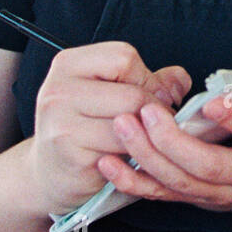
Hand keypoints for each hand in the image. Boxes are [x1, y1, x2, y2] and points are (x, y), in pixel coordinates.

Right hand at [30, 41, 189, 215]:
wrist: (51, 174)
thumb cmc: (86, 128)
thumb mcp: (112, 93)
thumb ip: (150, 80)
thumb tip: (181, 81)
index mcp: (68, 64)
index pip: (124, 57)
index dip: (146, 78)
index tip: (150, 95)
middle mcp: (58, 90)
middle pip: (132, 94)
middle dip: (151, 112)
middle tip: (152, 124)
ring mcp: (61, 124)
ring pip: (130, 125)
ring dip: (144, 137)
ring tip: (139, 140)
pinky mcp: (71, 155)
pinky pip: (121, 153)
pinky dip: (132, 157)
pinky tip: (124, 159)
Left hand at [98, 51, 231, 222]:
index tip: (210, 102)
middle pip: (208, 164)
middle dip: (174, 141)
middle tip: (147, 111)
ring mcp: (217, 192)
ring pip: (179, 181)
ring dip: (147, 156)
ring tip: (122, 125)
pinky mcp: (194, 199)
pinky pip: (160, 194)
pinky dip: (132, 182)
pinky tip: (108, 164)